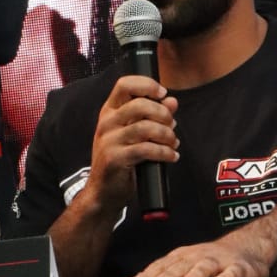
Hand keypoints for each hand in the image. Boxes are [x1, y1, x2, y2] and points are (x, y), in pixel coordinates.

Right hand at [82, 74, 178, 220]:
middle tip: (172, 125)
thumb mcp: (135, 133)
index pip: (124, 84)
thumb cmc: (121, 159)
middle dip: (163, 114)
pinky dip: (164, 152)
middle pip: (139, 104)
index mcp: (109, 111)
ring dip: (166, 135)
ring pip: (145, 127)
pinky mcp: (115, 159)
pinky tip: (171, 156)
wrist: (103, 192)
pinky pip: (146, 149)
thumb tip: (172, 101)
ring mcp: (109, 140)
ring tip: (173, 143)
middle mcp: (106, 122)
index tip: (163, 93)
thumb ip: (153, 115)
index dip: (147, 85)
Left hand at [118, 224, 269, 276]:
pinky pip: (233, 272)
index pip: (159, 268)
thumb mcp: (181, 266)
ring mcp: (218, 261)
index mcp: (180, 258)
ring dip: (193, 276)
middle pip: (177, 267)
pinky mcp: (239, 268)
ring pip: (203, 267)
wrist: (247, 246)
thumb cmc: (208, 262)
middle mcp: (196, 256)